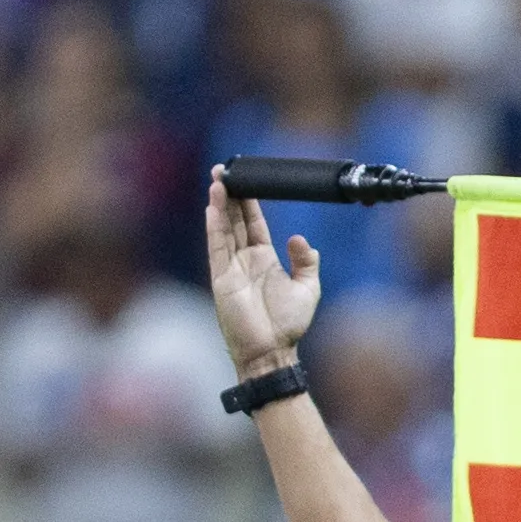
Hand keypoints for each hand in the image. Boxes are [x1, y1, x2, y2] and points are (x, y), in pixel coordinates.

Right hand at [204, 170, 320, 374]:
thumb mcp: (308, 288)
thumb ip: (307, 262)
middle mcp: (244, 259)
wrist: (273, 350)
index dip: (249, 201)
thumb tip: (300, 239)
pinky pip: (217, 247)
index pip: (253, 222)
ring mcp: (230, 267)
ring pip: (223, 228)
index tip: (246, 179)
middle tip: (223, 171)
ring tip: (218, 181)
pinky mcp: (221, 278)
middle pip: (234, 220)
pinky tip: (213, 208)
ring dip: (220, 205)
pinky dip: (215, 227)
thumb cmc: (288, 324)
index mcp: (263, 258)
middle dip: (230, 195)